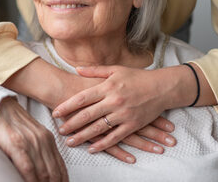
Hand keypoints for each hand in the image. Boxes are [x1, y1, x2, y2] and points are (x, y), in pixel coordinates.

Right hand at [0, 97, 67, 181]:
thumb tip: (44, 173)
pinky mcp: (16, 144)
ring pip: (43, 173)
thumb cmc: (11, 123)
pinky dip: (31, 180)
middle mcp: (42, 140)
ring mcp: (30, 142)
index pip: (60, 168)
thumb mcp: (31, 134)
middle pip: (53, 173)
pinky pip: (28, 168)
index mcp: (48, 138)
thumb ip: (39, 150)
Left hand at [53, 65, 177, 152]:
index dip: (67, 106)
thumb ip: (95, 71)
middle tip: (59, 130)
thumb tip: (77, 69)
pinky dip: (102, 144)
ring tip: (70, 142)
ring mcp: (123, 114)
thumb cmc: (137, 77)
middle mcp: (114, 101)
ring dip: (82, 137)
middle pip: (87, 115)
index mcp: (108, 86)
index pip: (82, 98)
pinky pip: (115, 137)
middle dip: (71, 124)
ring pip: (98, 129)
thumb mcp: (116, 69)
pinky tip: (91, 148)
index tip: (55, 112)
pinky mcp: (132, 125)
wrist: (162, 87)